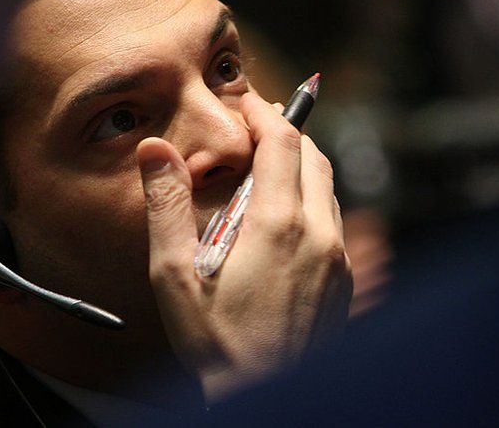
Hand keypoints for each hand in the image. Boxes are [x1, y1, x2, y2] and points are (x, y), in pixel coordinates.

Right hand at [136, 92, 351, 402]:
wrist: (266, 399)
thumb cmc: (216, 343)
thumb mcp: (174, 275)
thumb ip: (166, 205)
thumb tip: (155, 151)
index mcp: (278, 223)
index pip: (282, 140)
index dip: (263, 112)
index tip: (244, 102)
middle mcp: (319, 233)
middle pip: (313, 156)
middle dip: (284, 132)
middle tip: (254, 127)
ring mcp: (338, 258)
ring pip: (328, 187)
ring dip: (301, 166)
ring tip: (266, 166)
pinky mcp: (343, 280)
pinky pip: (335, 220)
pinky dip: (313, 200)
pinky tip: (284, 216)